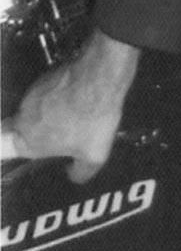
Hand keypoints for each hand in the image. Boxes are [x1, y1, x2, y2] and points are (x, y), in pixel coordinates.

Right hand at [0, 29, 140, 181]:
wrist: (100, 76)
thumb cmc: (92, 118)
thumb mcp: (94, 155)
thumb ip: (80, 171)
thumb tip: (74, 175)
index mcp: (26, 142)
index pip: (2, 148)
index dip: (6, 149)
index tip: (17, 148)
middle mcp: (23, 117)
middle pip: (18, 127)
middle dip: (34, 131)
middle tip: (55, 133)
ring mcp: (32, 92)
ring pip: (33, 107)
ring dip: (48, 111)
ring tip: (72, 114)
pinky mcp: (46, 75)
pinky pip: (47, 90)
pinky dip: (57, 94)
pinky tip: (76, 97)